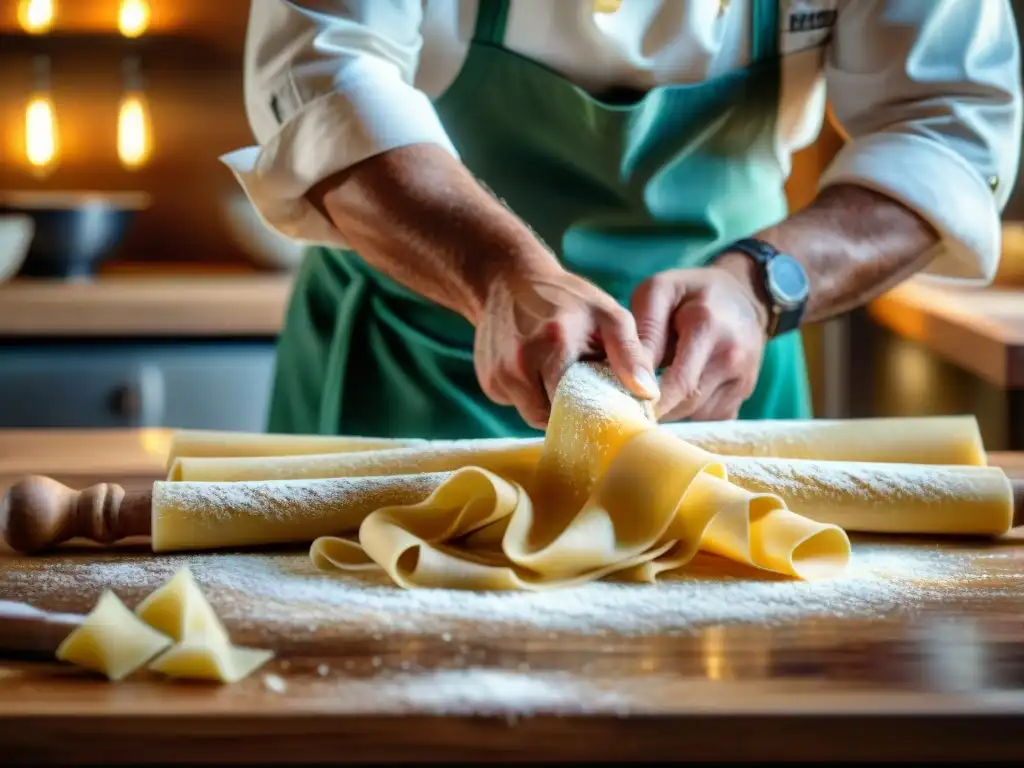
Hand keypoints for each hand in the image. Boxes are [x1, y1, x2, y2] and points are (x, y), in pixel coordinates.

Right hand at [475, 264, 659, 428]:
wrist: (507, 280)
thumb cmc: (566, 298)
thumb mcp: (608, 315)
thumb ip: (630, 354)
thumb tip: (648, 394)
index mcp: (553, 346)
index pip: (577, 408)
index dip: (593, 412)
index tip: (605, 406)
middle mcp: (518, 365)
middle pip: (552, 417)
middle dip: (571, 410)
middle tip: (585, 390)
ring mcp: (498, 376)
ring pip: (533, 415)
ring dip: (551, 403)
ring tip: (561, 375)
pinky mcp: (487, 383)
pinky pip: (518, 405)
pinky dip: (532, 396)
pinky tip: (538, 372)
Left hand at [631, 254, 769, 421]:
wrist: (744, 296)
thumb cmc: (690, 292)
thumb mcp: (658, 291)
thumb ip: (644, 330)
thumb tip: (635, 377)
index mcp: (707, 327)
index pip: (678, 384)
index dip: (649, 402)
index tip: (625, 407)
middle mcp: (732, 357)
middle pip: (686, 404)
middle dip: (656, 409)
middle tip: (630, 403)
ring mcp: (743, 379)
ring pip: (697, 415)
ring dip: (672, 410)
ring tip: (656, 388)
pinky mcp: (744, 394)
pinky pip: (710, 418)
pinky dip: (690, 412)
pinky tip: (680, 391)